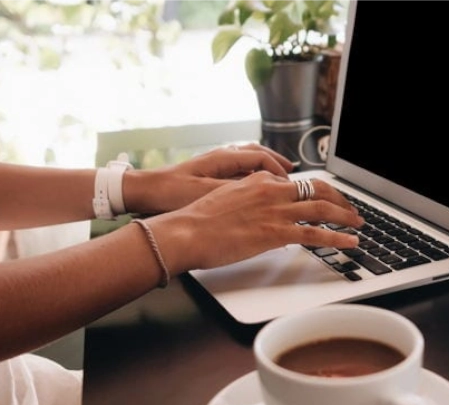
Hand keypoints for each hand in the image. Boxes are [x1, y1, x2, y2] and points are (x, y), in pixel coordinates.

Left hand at [123, 142, 294, 214]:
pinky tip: (255, 187)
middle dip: (277, 163)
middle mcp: (221, 156)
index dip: (279, 171)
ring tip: (278, 178)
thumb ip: (238, 190)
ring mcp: (215, 163)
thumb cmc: (171, 192)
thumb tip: (262, 191)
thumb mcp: (209, 193)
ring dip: (265, 167)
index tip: (289, 184)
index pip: (262, 158)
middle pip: (258, 154)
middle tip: (292, 174)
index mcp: (224, 157)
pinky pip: (239, 169)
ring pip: (248, 160)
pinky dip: (253, 174)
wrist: (144, 192)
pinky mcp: (209, 173)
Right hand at [149, 171, 363, 272]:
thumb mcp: (227, 199)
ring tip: (359, 224)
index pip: (297, 182)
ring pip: (321, 208)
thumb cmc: (198, 221)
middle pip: (317, 188)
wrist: (185, 232)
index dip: (317, 191)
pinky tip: (350, 242)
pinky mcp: (275, 232)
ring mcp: (275, 211)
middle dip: (339, 199)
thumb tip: (262, 214)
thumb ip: (250, 201)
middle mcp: (271, 190)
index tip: (326, 199)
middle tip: (351, 210)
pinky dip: (337, 237)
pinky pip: (315, 234)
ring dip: (345, 215)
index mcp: (259, 180)